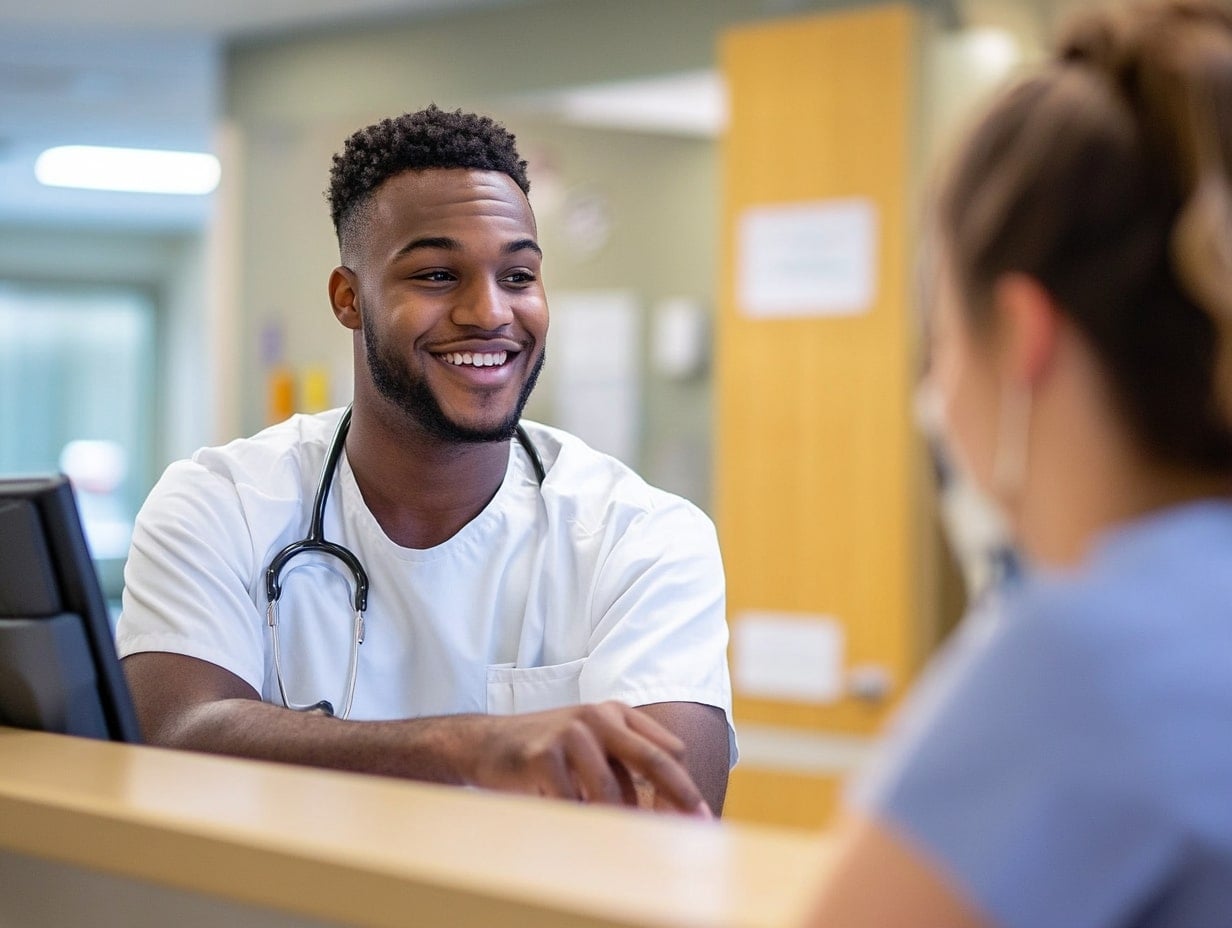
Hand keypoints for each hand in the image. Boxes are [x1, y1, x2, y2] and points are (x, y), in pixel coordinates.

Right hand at [465, 701, 710, 816]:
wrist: (486, 743)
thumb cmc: (549, 753)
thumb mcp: (592, 749)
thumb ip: (626, 770)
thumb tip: (669, 812)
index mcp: (617, 713)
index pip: (667, 749)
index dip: (685, 786)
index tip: (698, 817)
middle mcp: (598, 716)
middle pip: (654, 760)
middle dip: (679, 798)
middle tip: (696, 827)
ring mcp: (570, 732)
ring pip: (610, 790)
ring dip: (617, 820)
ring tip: (619, 841)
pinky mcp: (542, 754)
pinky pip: (572, 800)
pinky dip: (577, 819)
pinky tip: (572, 822)